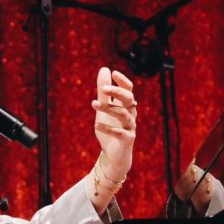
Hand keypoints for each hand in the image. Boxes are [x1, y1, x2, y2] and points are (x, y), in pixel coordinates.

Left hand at [91, 67, 135, 181]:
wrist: (113, 154)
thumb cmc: (110, 128)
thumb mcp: (104, 108)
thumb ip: (104, 91)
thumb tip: (105, 69)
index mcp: (126, 106)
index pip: (128, 90)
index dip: (123, 81)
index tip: (113, 73)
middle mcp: (130, 115)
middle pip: (129, 99)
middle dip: (117, 92)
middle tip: (104, 88)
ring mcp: (130, 127)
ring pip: (123, 115)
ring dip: (108, 108)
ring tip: (93, 104)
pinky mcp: (127, 140)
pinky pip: (119, 133)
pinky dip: (108, 128)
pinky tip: (96, 124)